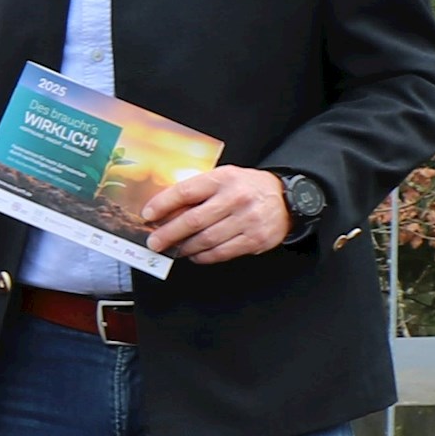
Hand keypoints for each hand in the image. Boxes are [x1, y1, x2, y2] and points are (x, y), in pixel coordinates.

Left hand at [142, 165, 291, 263]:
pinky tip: (195, 254)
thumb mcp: (223, 178)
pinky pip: (221, 253)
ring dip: (184, 247)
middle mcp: (237, 198)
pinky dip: (203, 256)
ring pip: (206, 240)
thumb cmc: (246, 188)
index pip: (186, 191)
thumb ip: (197, 191)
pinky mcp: (256, 239)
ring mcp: (248, 220)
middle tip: (154, 242)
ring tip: (174, 249)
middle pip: (193, 220)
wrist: (287, 198)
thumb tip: (163, 211)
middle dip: (168, 233)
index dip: (162, 204)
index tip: (147, 215)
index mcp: (224, 178)